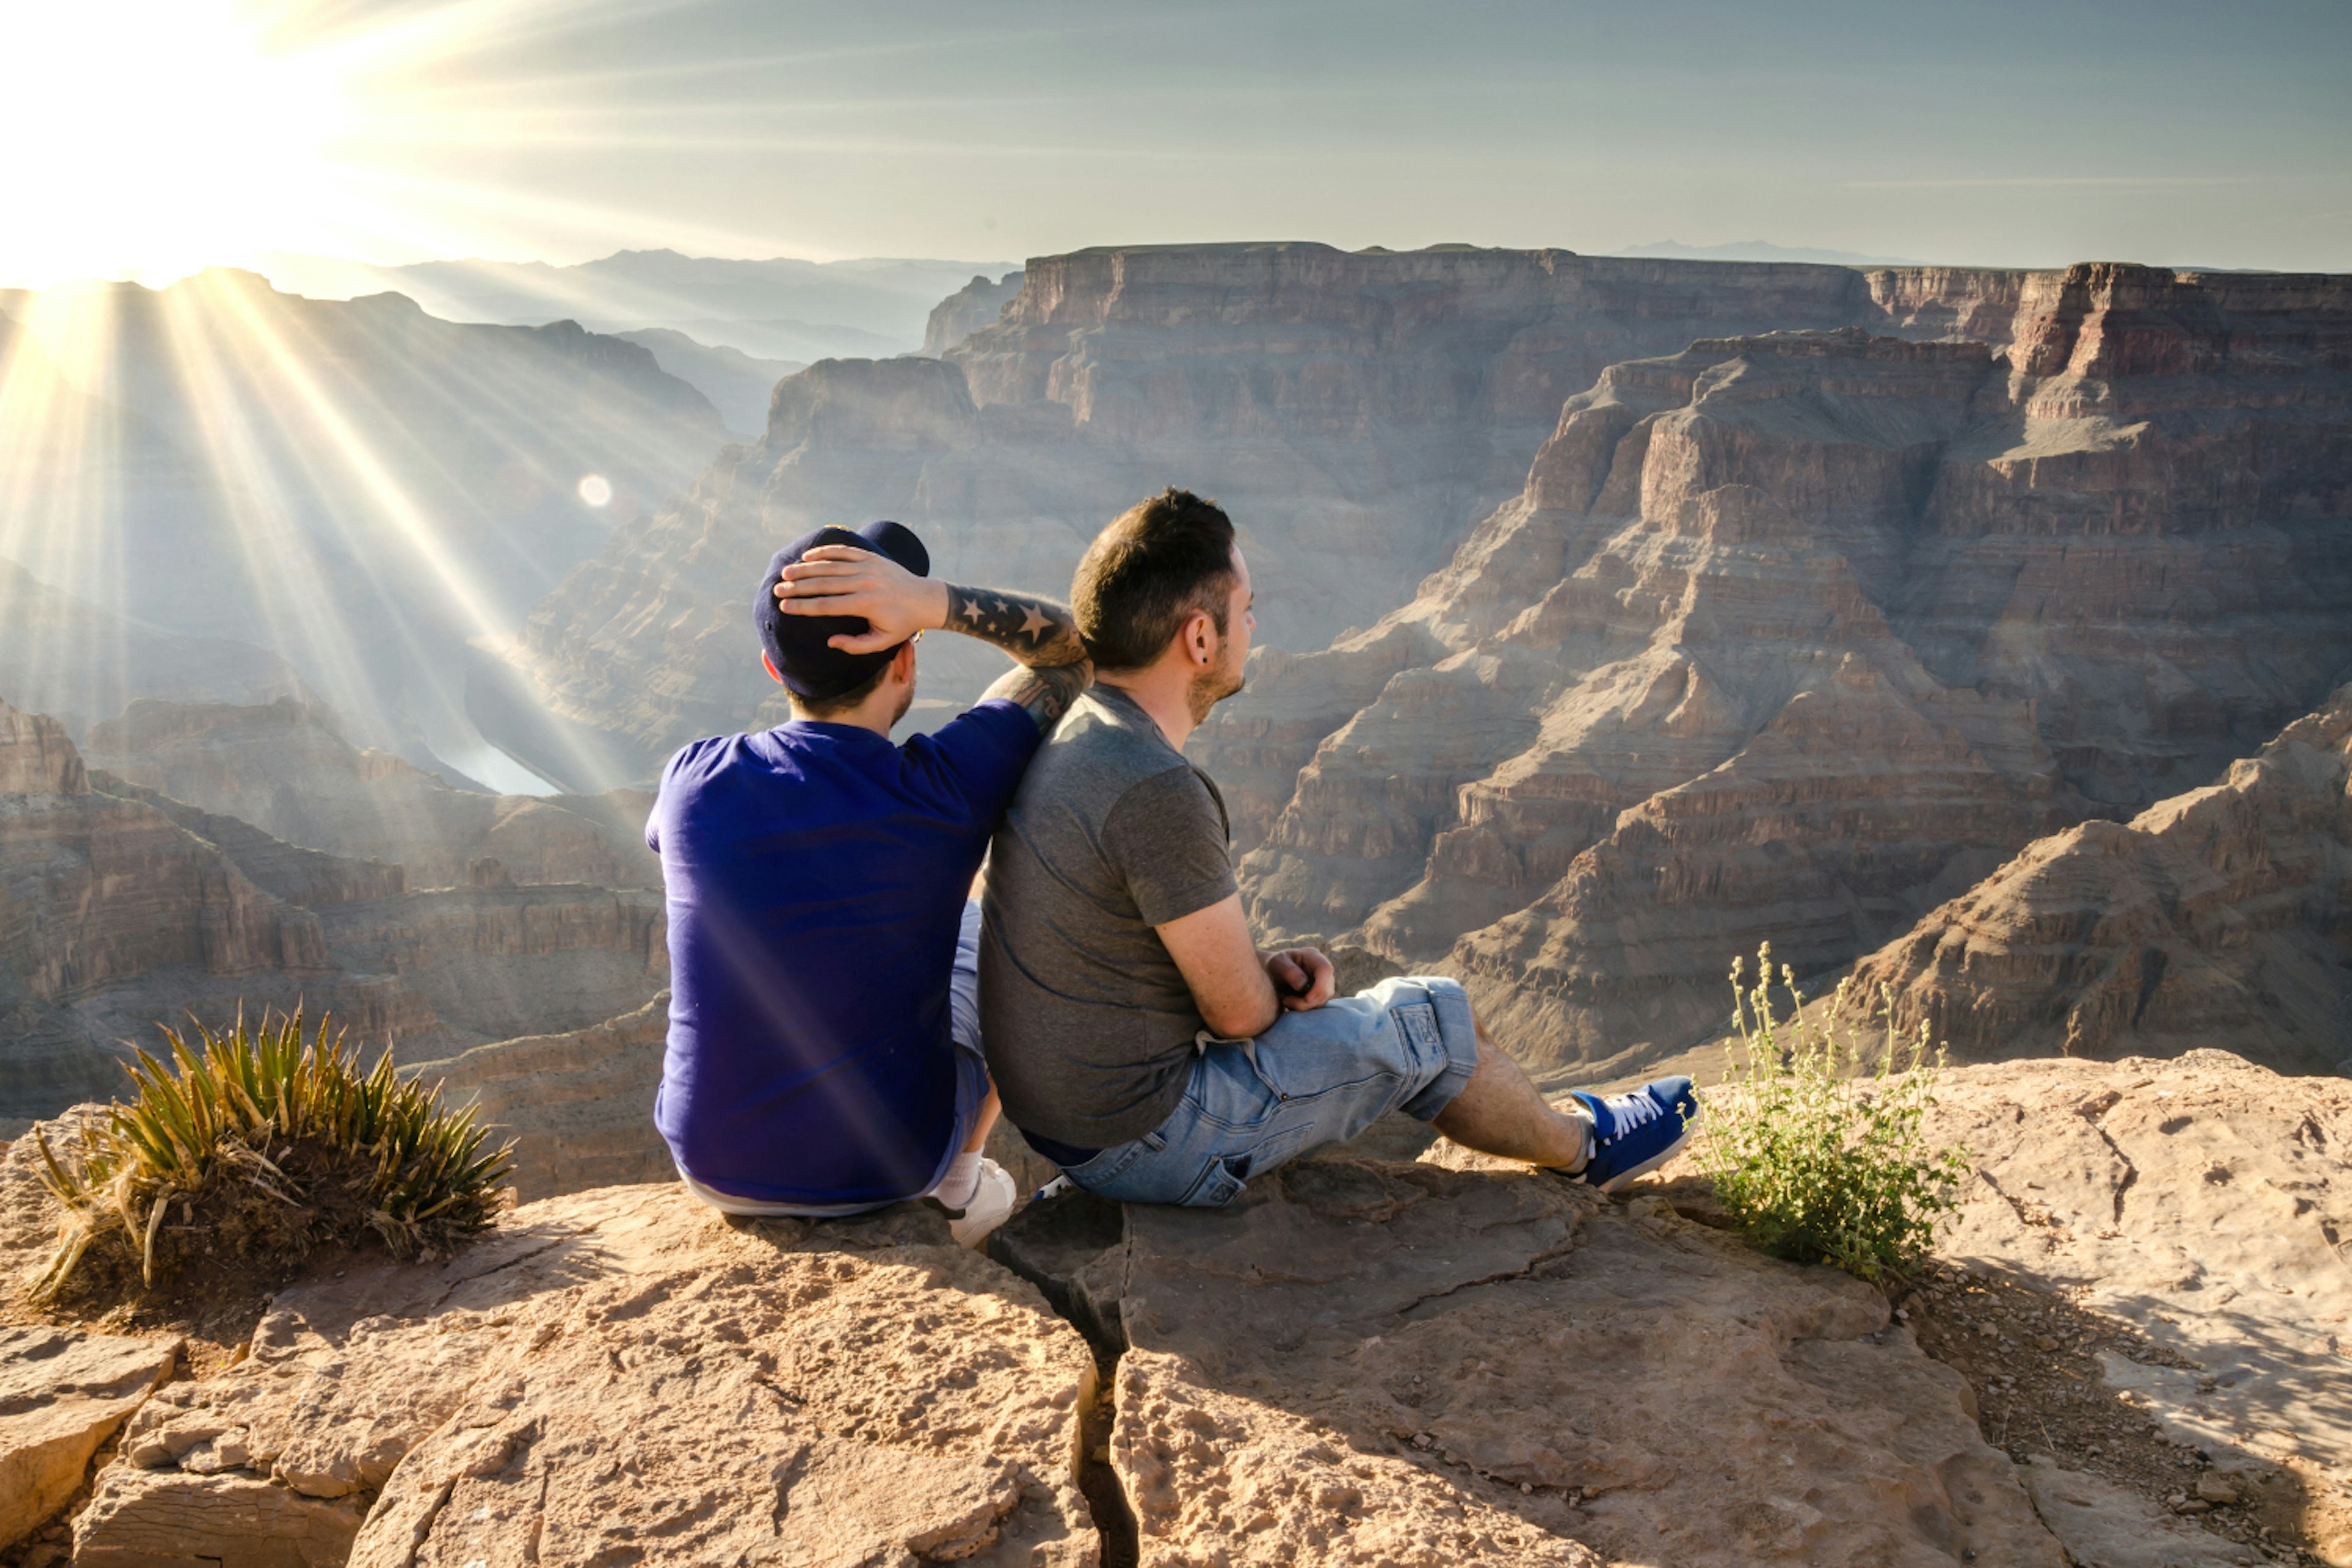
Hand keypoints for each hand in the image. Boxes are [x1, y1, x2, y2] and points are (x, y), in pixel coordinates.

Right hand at [774, 545, 948, 652]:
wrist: (925, 599)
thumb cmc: (901, 624)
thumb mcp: (881, 642)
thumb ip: (855, 645)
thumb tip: (830, 641)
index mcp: (865, 605)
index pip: (826, 605)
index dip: (803, 606)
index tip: (785, 606)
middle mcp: (865, 583)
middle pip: (823, 584)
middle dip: (798, 587)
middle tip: (778, 589)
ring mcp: (868, 567)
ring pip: (831, 566)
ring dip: (806, 568)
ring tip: (787, 572)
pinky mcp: (872, 557)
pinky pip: (844, 551)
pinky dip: (825, 552)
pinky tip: (808, 556)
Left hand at [1265, 947, 1335, 1011]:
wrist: (1270, 973)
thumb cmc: (1273, 965)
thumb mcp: (1276, 963)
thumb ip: (1289, 971)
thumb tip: (1303, 985)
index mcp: (1313, 956)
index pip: (1326, 970)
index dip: (1320, 986)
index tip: (1306, 999)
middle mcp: (1321, 969)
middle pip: (1327, 989)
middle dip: (1309, 1001)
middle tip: (1286, 1001)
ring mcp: (1322, 982)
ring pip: (1323, 1000)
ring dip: (1304, 1006)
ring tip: (1285, 1000)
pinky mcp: (1318, 994)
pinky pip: (1317, 1006)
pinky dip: (1304, 1008)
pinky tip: (1290, 1003)